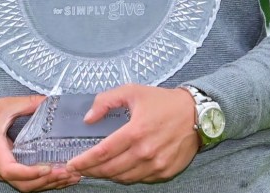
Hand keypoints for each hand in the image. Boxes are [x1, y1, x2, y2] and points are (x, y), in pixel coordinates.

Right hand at [0, 96, 81, 191]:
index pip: (11, 170)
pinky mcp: (4, 171)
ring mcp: (0, 171)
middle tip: (69, 173)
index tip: (48, 167)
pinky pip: (23, 182)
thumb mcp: (4, 106)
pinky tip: (57, 177)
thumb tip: (50, 100)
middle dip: (47, 181)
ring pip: (24, 187)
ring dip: (47, 184)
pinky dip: (41, 182)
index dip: (30, 172)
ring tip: (70, 178)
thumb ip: (28, 104)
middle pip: (22, 184)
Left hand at [65, 85, 199, 183]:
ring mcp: (156, 165)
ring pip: (124, 178)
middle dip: (91, 171)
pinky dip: (127, 176)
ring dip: (108, 175)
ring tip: (98, 168)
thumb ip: (106, 101)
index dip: (84, 161)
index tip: (72, 163)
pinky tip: (120, 168)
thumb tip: (88, 118)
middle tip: (81, 168)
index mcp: (136, 131)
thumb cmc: (163, 101)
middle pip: (110, 170)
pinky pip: (140, 179)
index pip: (103, 153)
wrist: (197, 114)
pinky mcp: (165, 172)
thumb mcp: (132, 91)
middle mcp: (146, 152)